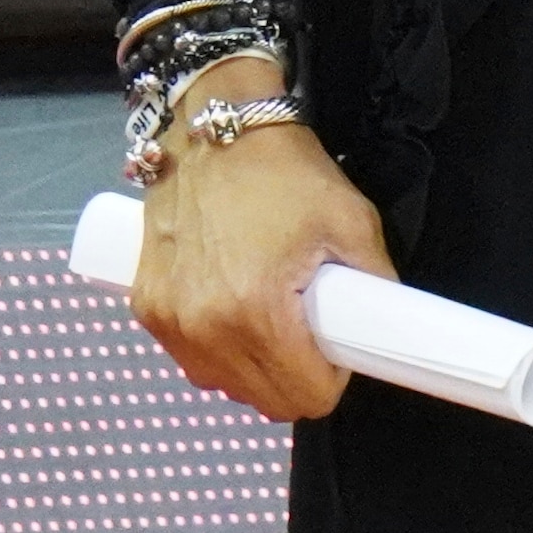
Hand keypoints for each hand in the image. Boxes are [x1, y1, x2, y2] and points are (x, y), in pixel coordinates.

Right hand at [131, 55, 394, 422]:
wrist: (210, 129)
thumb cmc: (285, 172)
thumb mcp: (352, 221)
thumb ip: (376, 288)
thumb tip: (385, 333)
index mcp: (258, 311)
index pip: (307, 397)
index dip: (333, 374)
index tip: (334, 341)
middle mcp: (205, 329)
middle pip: (267, 402)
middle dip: (297, 375)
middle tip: (306, 325)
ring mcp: (170, 322)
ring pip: (226, 387)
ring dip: (253, 367)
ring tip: (266, 312)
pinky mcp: (147, 309)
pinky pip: (193, 361)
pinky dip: (216, 349)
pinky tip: (228, 306)